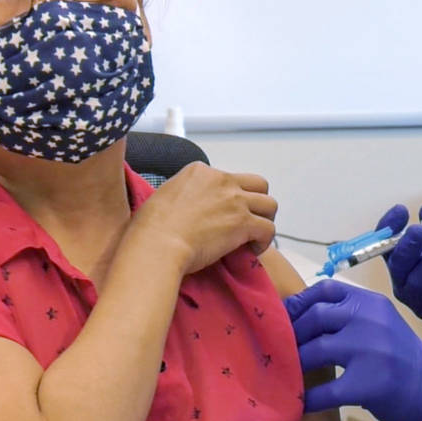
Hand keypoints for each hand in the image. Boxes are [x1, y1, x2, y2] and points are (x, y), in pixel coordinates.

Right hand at [130, 162, 277, 273]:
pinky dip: (265, 240)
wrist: (157, 244)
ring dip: (265, 220)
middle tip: (250, 220)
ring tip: (254, 236)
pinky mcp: (243, 222)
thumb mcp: (165, 195)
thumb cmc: (151, 228)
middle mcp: (221, 180)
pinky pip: (269, 228)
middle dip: (258, 202)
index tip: (224, 215)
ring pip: (269, 204)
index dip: (230, 198)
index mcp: (200, 171)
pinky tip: (253, 249)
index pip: (229, 178)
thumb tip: (190, 207)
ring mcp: (234, 200)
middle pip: (258, 185)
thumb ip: (184, 194)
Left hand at [284, 281, 421, 420]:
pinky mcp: (368, 384)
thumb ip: (349, 315)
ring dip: (295, 364)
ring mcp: (369, 351)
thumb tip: (300, 318)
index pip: (324, 290)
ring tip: (286, 373)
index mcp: (371, 303)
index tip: (283, 318)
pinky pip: (325, 391)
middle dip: (291, 335)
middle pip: (314, 318)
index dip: (298, 303)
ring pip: (314, 350)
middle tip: (280, 350)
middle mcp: (370, 320)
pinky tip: (299, 403)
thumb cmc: (402, 358)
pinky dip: (307, 398)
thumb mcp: (381, 323)